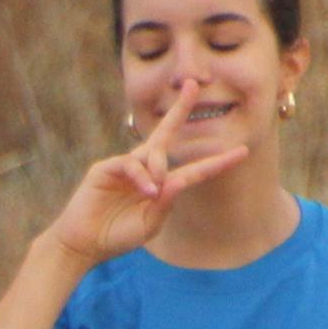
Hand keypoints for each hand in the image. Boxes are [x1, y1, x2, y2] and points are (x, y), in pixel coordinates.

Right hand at [44, 96, 250, 267]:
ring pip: (152, 154)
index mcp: (161, 186)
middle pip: (166, 133)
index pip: (194, 170)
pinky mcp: (106, 168)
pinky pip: (131, 164)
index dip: (218, 162)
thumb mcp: (149, 224)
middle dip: (180, 109)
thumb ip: (165, 203)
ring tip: (151, 194)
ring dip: (158, 171)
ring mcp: (125, 167)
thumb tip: (174, 179)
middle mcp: (145, 170)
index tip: (242, 152)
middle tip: (194, 85)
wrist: (84, 244)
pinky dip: (142, 176)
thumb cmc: (118, 236)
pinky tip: (146, 190)